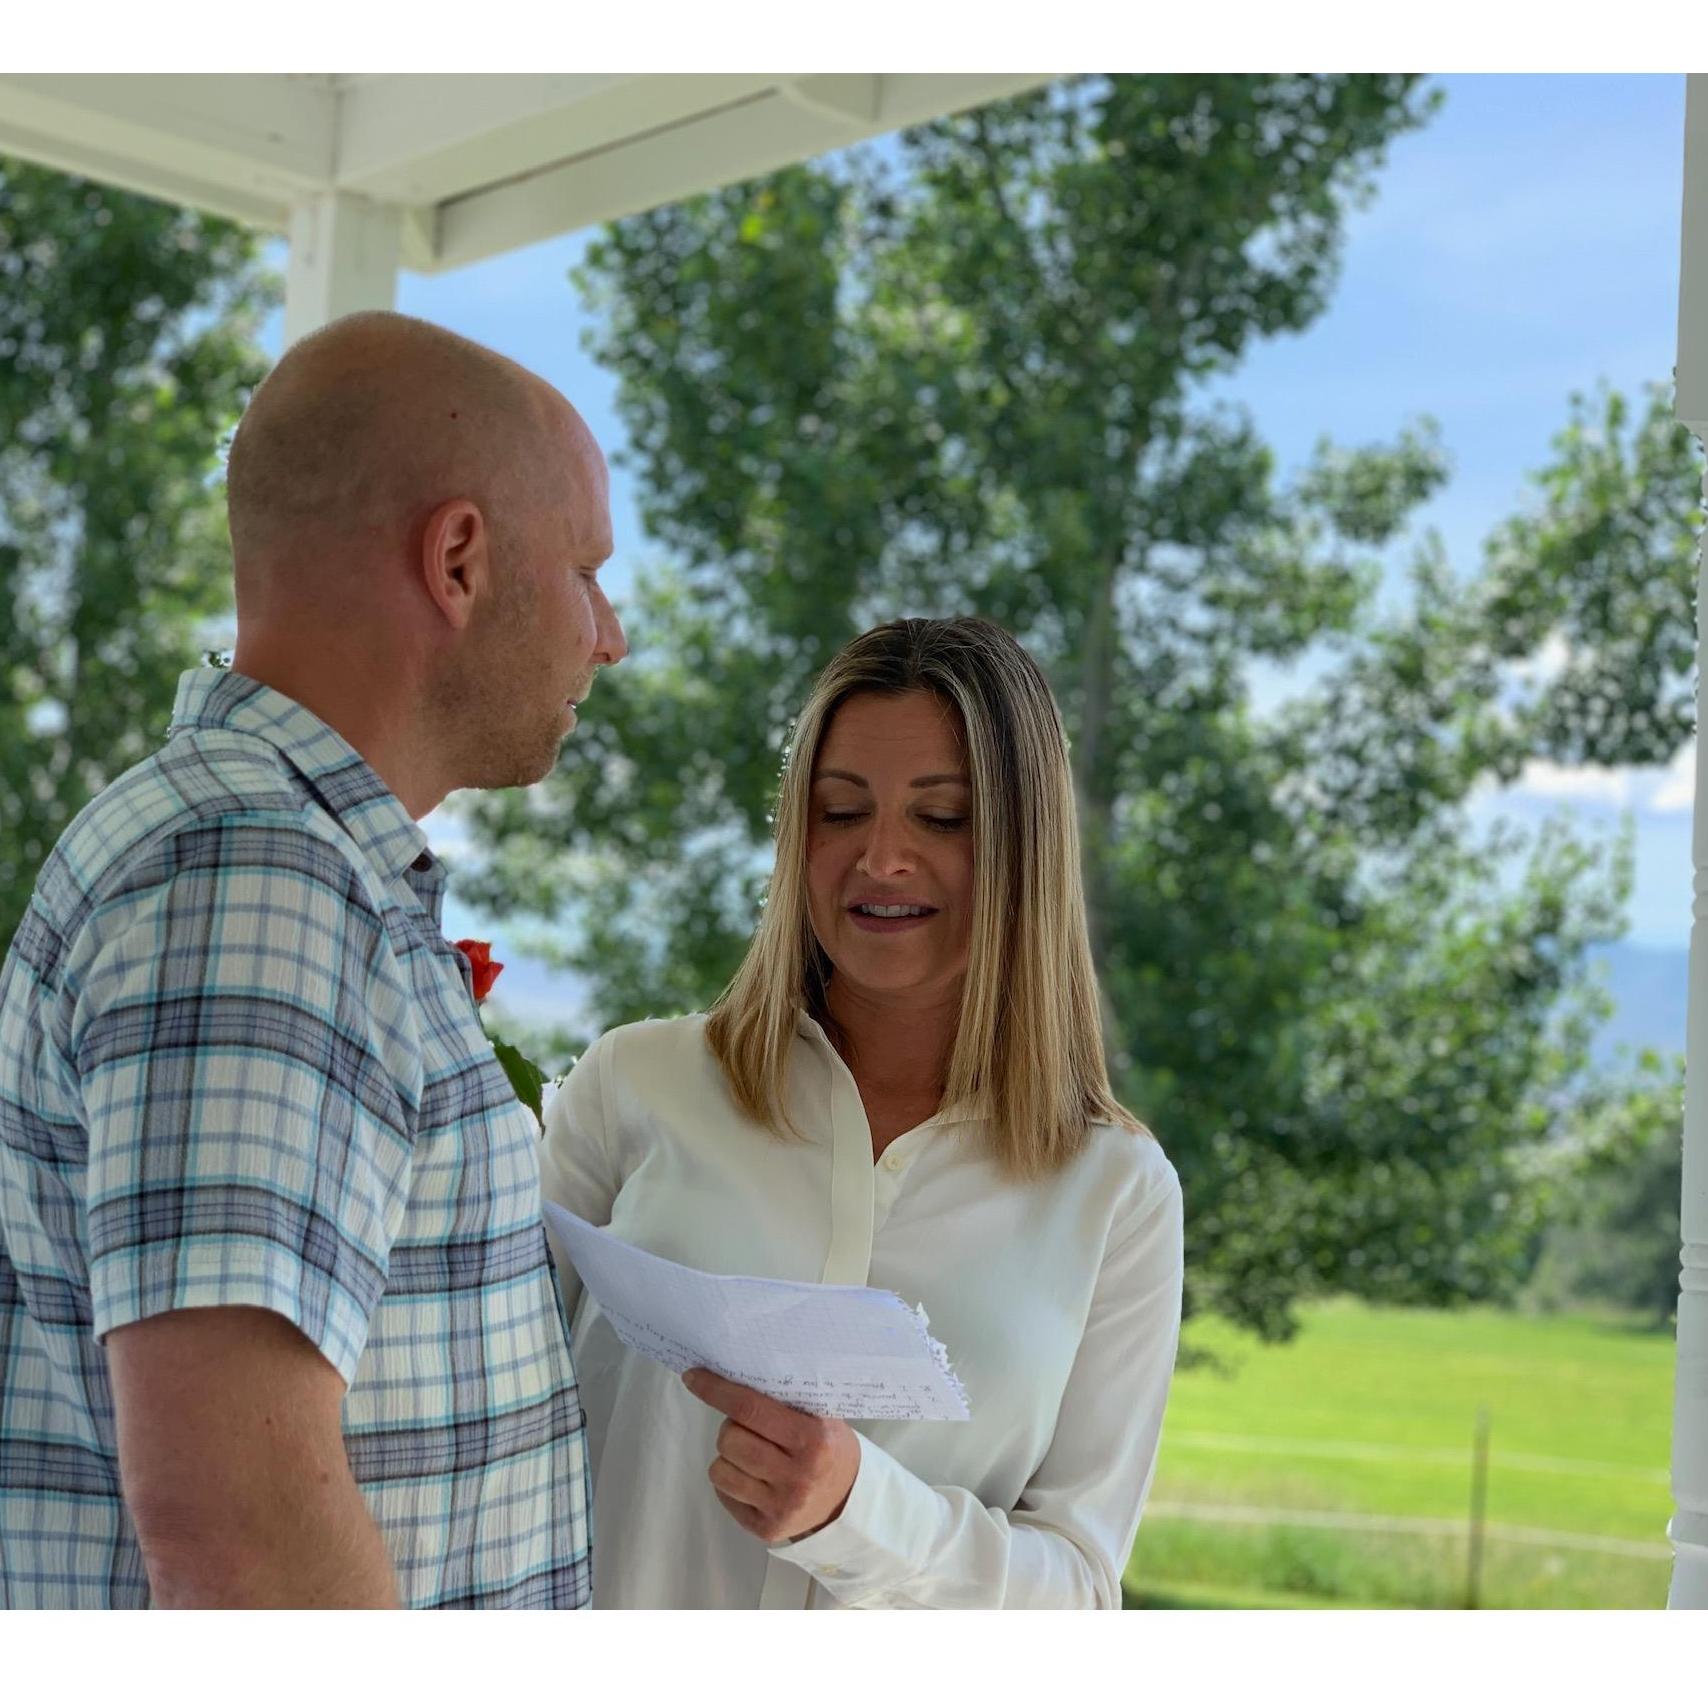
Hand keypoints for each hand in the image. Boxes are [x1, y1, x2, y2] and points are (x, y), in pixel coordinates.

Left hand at [681, 1368, 860, 1545]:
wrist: (848, 1502)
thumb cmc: (828, 1447)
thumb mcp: (821, 1417)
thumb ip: (785, 1401)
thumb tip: (733, 1376)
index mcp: (812, 1440)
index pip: (751, 1409)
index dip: (717, 1390)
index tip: (694, 1376)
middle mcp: (797, 1476)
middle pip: (730, 1439)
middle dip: (731, 1427)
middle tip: (748, 1427)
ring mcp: (780, 1506)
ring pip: (720, 1469)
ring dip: (729, 1456)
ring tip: (751, 1454)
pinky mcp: (766, 1529)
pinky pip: (723, 1494)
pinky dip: (731, 1481)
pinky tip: (753, 1478)